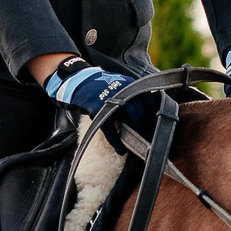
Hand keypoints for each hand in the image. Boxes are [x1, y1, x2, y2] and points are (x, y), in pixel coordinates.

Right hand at [42, 57, 159, 145]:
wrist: (78, 81)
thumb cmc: (100, 86)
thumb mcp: (119, 83)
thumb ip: (132, 92)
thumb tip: (148, 108)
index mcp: (130, 83)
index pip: (149, 101)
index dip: (152, 115)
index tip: (152, 125)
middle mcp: (122, 90)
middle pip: (139, 112)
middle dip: (141, 126)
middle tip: (141, 136)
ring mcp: (110, 99)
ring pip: (128, 120)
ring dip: (132, 134)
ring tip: (132, 143)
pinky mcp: (97, 108)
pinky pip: (111, 129)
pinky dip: (117, 141)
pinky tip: (120, 149)